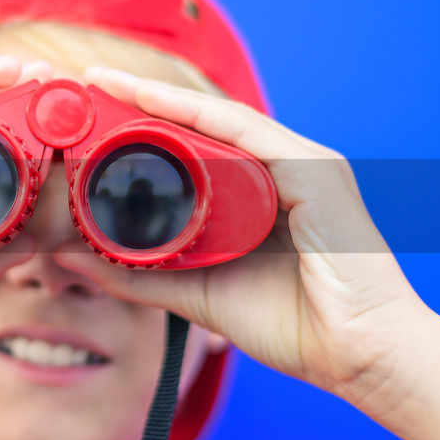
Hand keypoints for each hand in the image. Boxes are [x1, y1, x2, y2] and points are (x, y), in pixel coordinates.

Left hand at [52, 66, 435, 418]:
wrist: (361, 357)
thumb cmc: (297, 326)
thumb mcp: (199, 294)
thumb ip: (144, 275)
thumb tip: (78, 260)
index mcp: (261, 191)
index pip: (195, 145)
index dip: (144, 124)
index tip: (90, 112)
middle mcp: (282, 168)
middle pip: (204, 124)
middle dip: (145, 101)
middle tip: (90, 83)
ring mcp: (303, 164)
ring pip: (221, 120)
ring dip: (164, 98)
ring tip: (111, 82)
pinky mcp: (317, 172)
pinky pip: (250, 134)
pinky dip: (201, 115)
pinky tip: (157, 102)